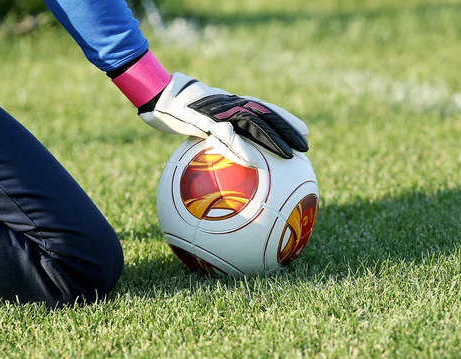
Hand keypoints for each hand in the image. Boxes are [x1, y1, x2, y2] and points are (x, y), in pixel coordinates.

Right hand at [139, 73, 308, 164]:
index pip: (262, 109)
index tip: (303, 130)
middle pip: (265, 115)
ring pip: (252, 124)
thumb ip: (209, 130)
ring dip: (273, 140)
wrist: (154, 94)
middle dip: (287, 129)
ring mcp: (219, 110)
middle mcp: (229, 104)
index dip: (283, 118)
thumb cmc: (171, 108)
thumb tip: (217, 148)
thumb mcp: (194, 120)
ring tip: (290, 155)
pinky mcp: (205, 119)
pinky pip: (228, 136)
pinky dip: (242, 149)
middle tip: (306, 145)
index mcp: (229, 103)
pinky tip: (256, 161)